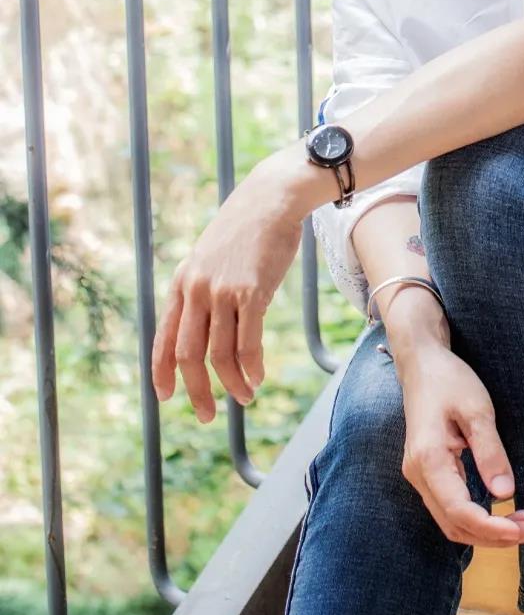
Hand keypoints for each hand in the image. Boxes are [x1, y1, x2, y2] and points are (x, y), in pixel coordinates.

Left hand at [151, 156, 304, 421]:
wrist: (270, 199)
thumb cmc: (244, 230)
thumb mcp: (209, 258)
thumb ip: (202, 289)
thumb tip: (204, 327)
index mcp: (181, 283)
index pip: (164, 337)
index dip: (162, 372)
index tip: (166, 396)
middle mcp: (197, 290)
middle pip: (189, 354)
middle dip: (197, 391)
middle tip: (206, 415)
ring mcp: (223, 291)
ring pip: (221, 354)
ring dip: (232, 384)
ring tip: (245, 398)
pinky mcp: (252, 291)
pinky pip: (248, 343)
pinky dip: (252, 368)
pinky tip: (258, 379)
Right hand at [397, 344, 523, 548]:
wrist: (421, 364)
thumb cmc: (450, 381)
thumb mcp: (477, 409)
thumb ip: (490, 451)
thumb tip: (506, 494)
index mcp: (429, 459)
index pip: (459, 510)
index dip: (491, 528)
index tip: (522, 531)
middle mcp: (418, 474)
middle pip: (453, 524)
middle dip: (492, 536)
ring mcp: (419, 475)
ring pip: (450, 520)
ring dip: (484, 530)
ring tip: (522, 524)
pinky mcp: (426, 472)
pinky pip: (448, 506)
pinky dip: (474, 517)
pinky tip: (499, 512)